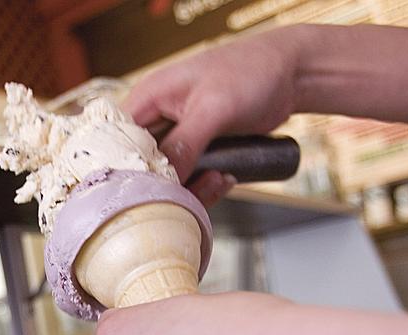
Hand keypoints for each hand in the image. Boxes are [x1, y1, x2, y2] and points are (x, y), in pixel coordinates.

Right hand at [123, 26, 302, 202]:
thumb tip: (162, 178)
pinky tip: (228, 176)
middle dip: (168, 184)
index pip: (117, 140)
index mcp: (148, 99)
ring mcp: (178, 138)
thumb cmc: (251, 72)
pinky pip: (191, 180)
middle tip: (198, 185)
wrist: (290, 75)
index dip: (126, 167)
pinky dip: (207, 186)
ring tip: (219, 179)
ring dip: (193, 188)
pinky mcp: (198, 152)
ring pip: (168, 179)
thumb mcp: (213, 108)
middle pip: (142, 166)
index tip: (148, 188)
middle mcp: (157, 120)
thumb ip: (185, 142)